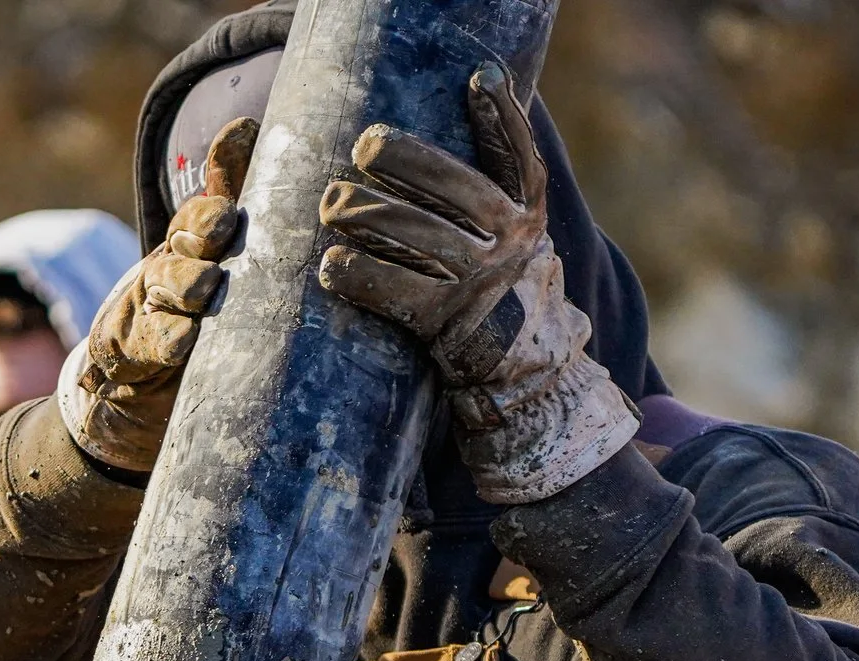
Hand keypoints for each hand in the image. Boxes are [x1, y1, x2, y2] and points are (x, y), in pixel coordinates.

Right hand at [58, 117, 257, 472]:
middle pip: (184, 242)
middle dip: (202, 232)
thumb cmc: (185, 317)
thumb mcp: (211, 260)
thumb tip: (247, 124)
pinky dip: (167, 339)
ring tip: (208, 286)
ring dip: (187, 284)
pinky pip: (150, 343)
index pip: (201, 212)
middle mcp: (167, 270)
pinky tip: (184, 339)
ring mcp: (146, 311)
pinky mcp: (131, 354)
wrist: (132, 392)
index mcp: (191, 245)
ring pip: (167, 288)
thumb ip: (229, 196)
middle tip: (226, 228)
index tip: (235, 198)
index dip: (215, 202)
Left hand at [317, 63, 638, 502]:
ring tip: (331, 204)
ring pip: (415, 235)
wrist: (522, 382)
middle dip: (402, 160)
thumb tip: (471, 122)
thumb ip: (494, 197)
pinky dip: (356, 275)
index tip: (478, 79)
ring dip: (364, 214)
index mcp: (529, 218)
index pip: (519, 157)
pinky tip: (330, 265)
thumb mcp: (515, 242)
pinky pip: (393, 292)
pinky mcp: (448, 328)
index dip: (503, 116)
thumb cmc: (500, 299)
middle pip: (452, 188)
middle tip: (362, 147)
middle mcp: (511, 247)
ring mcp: (480, 288)